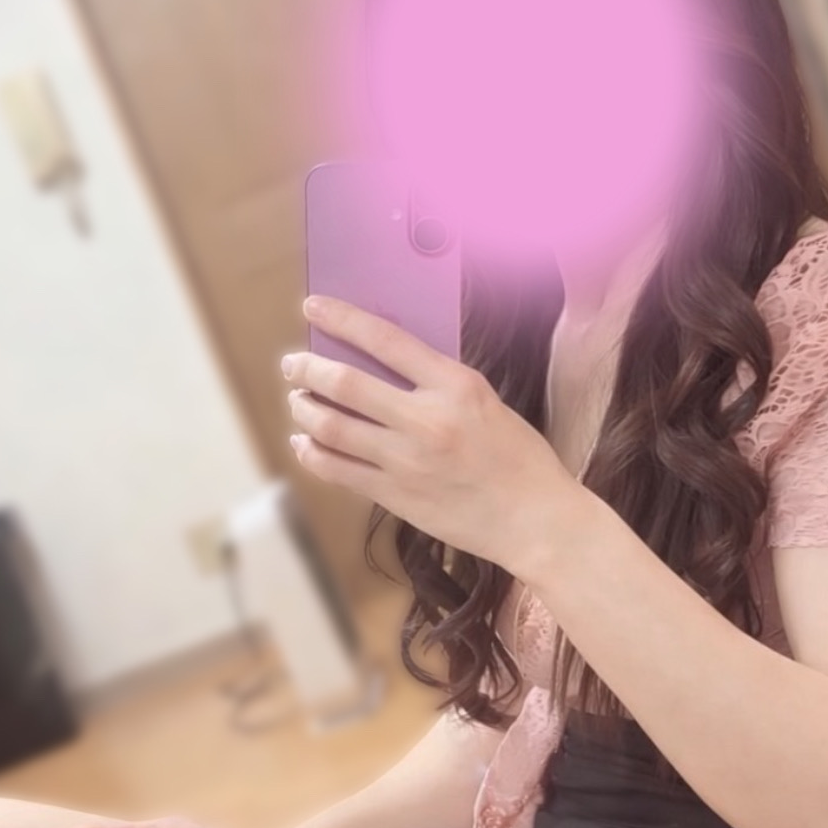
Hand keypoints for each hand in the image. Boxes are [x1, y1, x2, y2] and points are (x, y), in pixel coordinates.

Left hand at [283, 295, 582, 576]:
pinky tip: (304, 444)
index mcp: (456, 385)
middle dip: (308, 369)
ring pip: (332, 427)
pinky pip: (338, 470)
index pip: (385, 339)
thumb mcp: (486, 402)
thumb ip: (438, 383)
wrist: (535, 520)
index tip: (314, 307)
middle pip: (346, 383)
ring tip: (298, 402)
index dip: (342, 319)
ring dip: (305, 410)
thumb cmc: (518, 459)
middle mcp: (427, 419)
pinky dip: (312, 453)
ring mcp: (407, 461)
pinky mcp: (396, 496)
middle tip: (292, 364)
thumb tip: (382, 363)